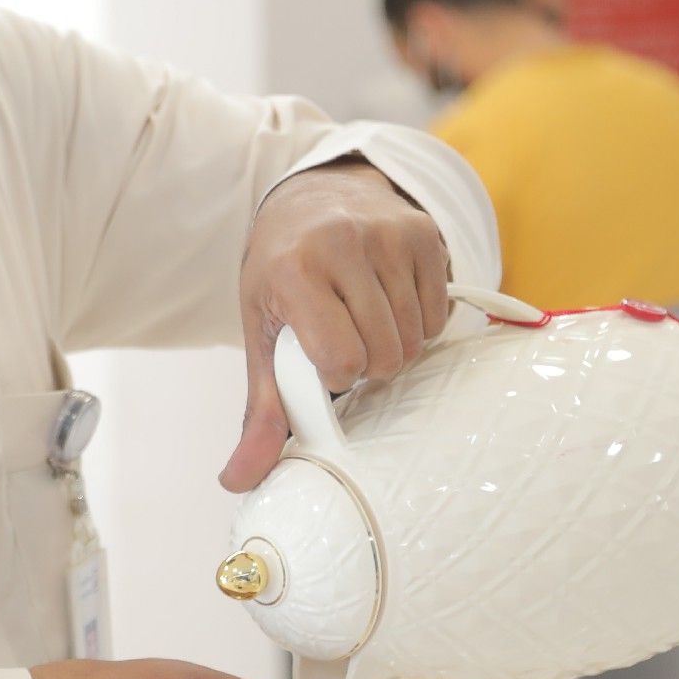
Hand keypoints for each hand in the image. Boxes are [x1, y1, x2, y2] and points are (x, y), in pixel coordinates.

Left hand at [223, 158, 448, 491]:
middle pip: (385, 355)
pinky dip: (417, 322)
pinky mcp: (425, 233)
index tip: (320, 357)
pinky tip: (388, 301)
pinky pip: (438, 313)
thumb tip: (240, 480)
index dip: (335, 373)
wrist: (310, 199)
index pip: (341, 361)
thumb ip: (261, 409)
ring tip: (363, 319)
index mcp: (295, 271)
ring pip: (415, 338)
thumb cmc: (282, 271)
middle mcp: (344, 244)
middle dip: (367, 363)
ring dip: (393, 344)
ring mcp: (390, 234)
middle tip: (344, 338)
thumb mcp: (261, 333)